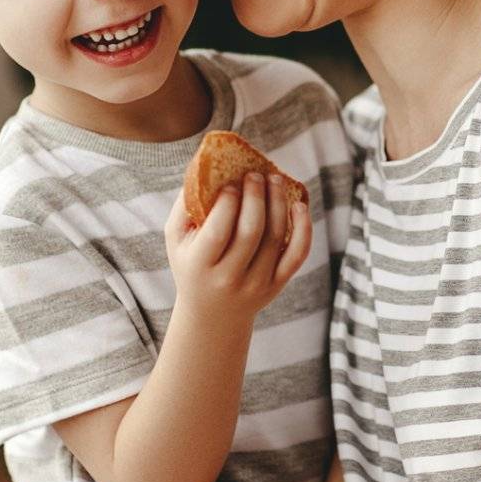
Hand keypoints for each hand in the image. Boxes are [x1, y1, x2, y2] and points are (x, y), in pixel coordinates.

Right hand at [162, 174, 310, 323]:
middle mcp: (229, 278)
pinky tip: (298, 205)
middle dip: (256, 197)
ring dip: (278, 203)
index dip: (228, 203)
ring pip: (276, 238)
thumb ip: (185, 205)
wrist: (213, 315)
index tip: (231, 183)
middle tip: (256, 174)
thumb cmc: (192, 265)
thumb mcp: (176, 240)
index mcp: (200, 265)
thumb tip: (202, 166)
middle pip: (251, 232)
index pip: (218, 231)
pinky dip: (304, 228)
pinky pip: (297, 254)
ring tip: (275, 179)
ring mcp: (257, 284)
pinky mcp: (277, 284)